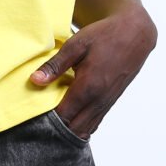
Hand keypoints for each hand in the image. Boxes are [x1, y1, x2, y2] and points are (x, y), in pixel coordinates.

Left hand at [29, 5, 157, 139]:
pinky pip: (94, 122)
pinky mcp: (110, 102)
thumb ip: (55, 65)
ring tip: (50, 124)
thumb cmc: (103, 36)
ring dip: (68, 130)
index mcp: (88, 87)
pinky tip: (69, 119)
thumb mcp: (76, 45)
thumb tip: (35, 80)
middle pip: (73, 129)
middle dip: (55, 131)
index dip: (46, 122)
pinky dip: (81, 125)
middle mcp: (98, 101)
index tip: (31, 119)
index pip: (63, 117)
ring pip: (85, 129)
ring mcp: (106, 103)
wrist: (134, 34)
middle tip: (38, 125)